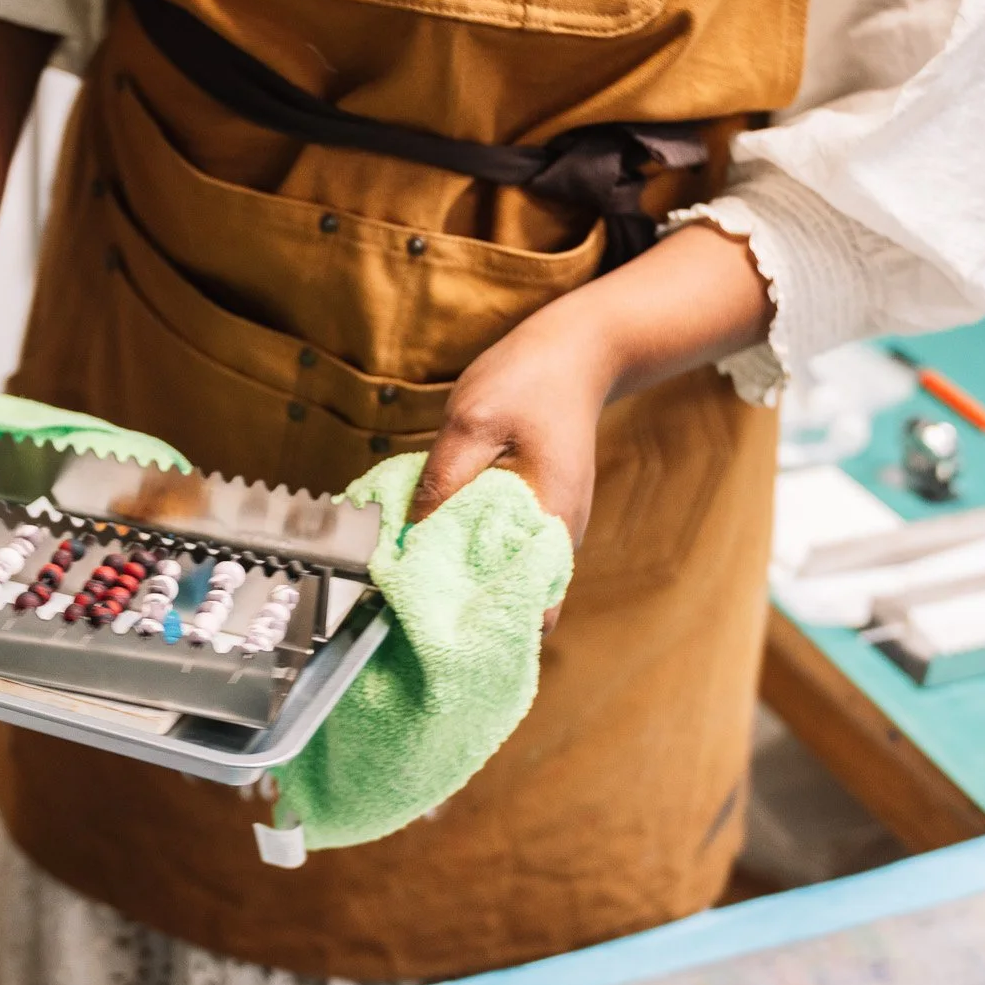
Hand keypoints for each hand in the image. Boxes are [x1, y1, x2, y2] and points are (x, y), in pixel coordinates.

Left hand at [407, 222, 774, 633]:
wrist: (577, 351)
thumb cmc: (530, 380)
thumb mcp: (471, 423)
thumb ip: (442, 483)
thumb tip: (407, 540)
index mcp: (552, 522)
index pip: (531, 612)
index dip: (485, 630)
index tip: (438, 632)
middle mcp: (559, 538)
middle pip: (516, 605)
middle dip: (468, 615)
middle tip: (412, 616)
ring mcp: (552, 528)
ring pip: (507, 579)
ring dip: (467, 586)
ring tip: (416, 589)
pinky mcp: (538, 515)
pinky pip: (504, 552)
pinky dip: (473, 558)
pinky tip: (435, 550)